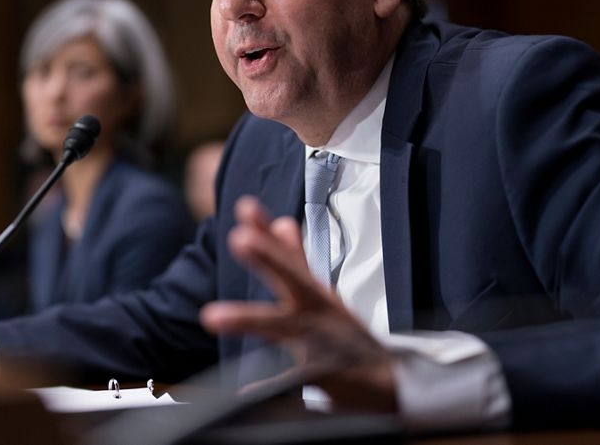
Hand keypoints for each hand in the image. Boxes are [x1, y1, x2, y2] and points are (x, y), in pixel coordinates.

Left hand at [200, 196, 397, 411]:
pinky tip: (243, 392)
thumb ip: (296, 260)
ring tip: (211, 317)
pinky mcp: (327, 375)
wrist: (388, 381)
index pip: (286, 256)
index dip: (266, 232)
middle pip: (293, 278)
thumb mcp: (320, 294)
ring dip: (248, 318)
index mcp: (313, 293)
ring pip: (284, 326)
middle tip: (240, 238)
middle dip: (268, 257)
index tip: (245, 208)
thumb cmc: (346, 336)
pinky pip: (293, 381)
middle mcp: (317, 311)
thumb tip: (281, 222)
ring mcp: (321, 341)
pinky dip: (268, 387)